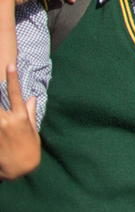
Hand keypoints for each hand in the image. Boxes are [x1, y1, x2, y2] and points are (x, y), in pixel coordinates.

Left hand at [0, 65, 39, 179]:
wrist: (18, 170)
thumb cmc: (28, 150)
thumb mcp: (32, 130)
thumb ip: (29, 112)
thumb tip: (31, 97)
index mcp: (19, 117)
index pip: (15, 93)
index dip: (12, 78)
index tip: (9, 65)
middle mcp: (5, 120)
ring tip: (0, 108)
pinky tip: (0, 117)